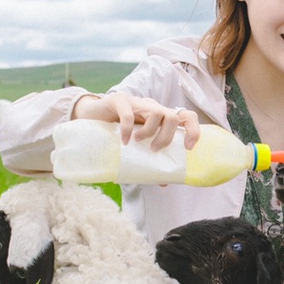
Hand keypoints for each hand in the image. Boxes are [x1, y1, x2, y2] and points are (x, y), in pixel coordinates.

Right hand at [73, 93, 199, 151]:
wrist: (91, 115)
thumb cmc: (117, 131)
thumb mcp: (136, 146)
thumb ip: (149, 160)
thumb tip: (164, 182)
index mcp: (160, 117)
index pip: (186, 116)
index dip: (193, 130)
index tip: (188, 147)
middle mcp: (152, 107)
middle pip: (173, 116)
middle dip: (167, 137)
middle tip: (154, 149)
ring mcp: (136, 102)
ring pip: (156, 112)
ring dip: (150, 132)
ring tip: (137, 142)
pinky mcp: (119, 100)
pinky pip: (129, 114)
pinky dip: (128, 130)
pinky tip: (124, 141)